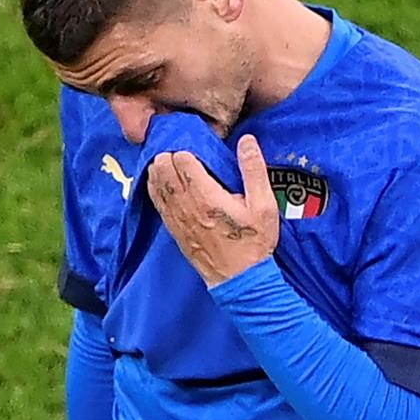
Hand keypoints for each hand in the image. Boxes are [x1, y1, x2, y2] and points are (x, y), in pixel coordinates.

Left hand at [146, 134, 279, 286]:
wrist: (239, 278)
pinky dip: (155, 186)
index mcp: (206, 196)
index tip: (196, 144)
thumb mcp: (264, 205)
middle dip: (171, 154)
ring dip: (160, 168)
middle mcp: (186, 206)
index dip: (187, 147)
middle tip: (183, 150)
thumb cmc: (254, 242)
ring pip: (155, 184)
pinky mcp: (173, 229)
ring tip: (170, 160)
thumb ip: (253, 170)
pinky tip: (160, 180)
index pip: (182, 160)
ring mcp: (176, 218)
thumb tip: (247, 140)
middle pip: (163, 168)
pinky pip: (156, 201)